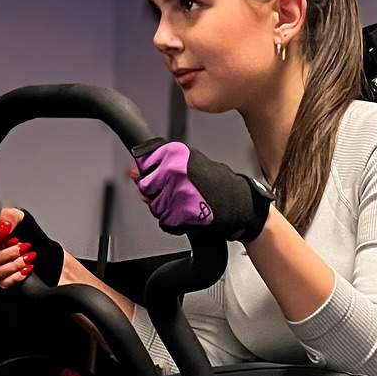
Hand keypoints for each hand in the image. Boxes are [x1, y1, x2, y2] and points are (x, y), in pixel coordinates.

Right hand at [0, 209, 62, 289]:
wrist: (53, 259)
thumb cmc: (36, 241)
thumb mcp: (25, 221)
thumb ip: (11, 216)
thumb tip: (1, 227)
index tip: (10, 239)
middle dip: (7, 253)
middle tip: (23, 248)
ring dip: (13, 264)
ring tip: (27, 258)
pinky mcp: (3, 286)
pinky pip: (2, 284)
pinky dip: (16, 276)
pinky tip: (26, 269)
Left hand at [129, 138, 270, 242]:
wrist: (244, 206)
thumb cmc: (221, 185)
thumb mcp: (190, 165)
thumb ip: (159, 166)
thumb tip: (132, 171)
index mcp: (176, 152)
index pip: (144, 161)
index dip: (152, 173)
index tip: (164, 177)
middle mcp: (174, 170)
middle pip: (146, 186)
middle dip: (158, 194)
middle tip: (180, 194)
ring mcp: (176, 192)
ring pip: (155, 206)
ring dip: (168, 210)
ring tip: (188, 205)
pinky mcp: (180, 213)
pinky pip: (165, 222)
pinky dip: (175, 224)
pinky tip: (189, 216)